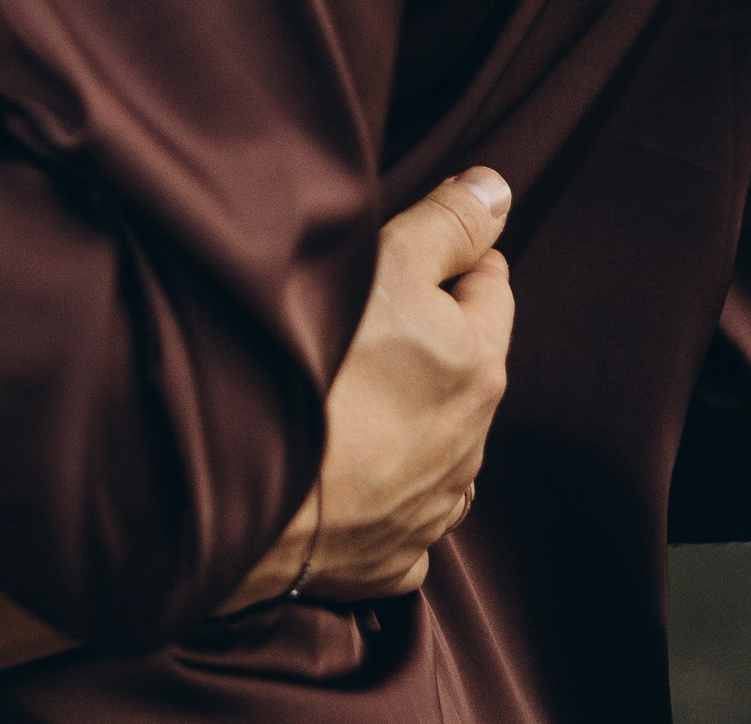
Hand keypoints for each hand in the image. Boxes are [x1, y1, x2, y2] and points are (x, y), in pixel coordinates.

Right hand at [219, 171, 512, 611]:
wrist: (253, 490)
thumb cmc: (321, 362)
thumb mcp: (387, 262)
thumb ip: (450, 223)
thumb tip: (498, 191)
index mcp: (480, 366)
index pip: (489, 284)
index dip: (450, 258)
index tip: (407, 257)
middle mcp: (471, 445)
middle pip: (461, 363)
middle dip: (429, 337)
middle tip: (363, 316)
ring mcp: (432, 510)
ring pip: (432, 440)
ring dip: (405, 413)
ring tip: (342, 391)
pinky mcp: (391, 558)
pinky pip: (397, 509)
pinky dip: (377, 485)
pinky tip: (335, 463)